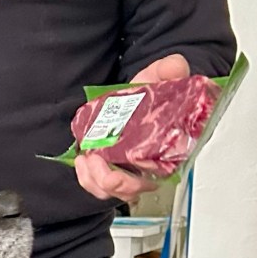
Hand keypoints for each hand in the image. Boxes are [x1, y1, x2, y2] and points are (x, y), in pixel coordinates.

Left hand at [74, 53, 189, 204]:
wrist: (133, 95)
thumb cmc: (149, 94)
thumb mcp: (158, 77)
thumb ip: (169, 70)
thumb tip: (174, 67)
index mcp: (165, 150)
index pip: (160, 175)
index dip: (143, 179)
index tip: (133, 170)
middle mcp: (145, 166)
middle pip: (132, 189)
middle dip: (118, 184)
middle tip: (105, 171)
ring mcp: (125, 170)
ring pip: (111, 190)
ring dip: (96, 181)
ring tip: (87, 160)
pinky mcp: (107, 168)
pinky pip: (96, 184)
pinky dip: (86, 177)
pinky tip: (82, 162)